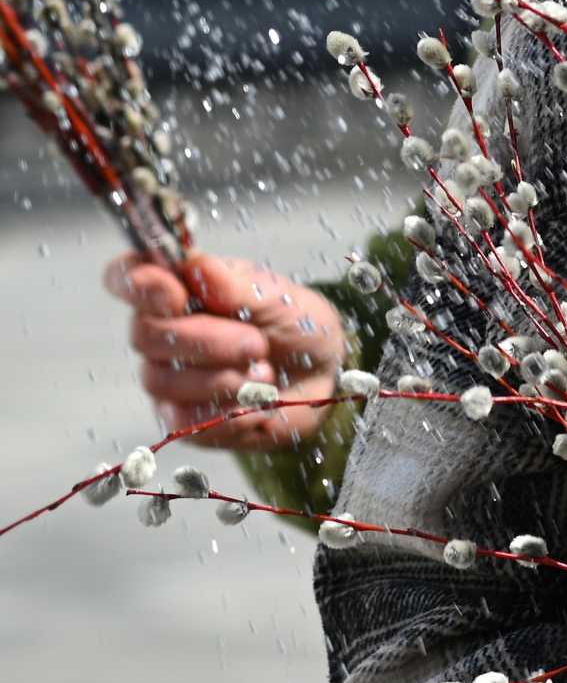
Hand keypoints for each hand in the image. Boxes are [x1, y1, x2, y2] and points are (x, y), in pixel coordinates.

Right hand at [104, 253, 347, 450]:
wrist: (324, 374)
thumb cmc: (296, 325)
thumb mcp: (277, 297)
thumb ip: (233, 284)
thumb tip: (192, 263)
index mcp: (182, 288)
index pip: (127, 276)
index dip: (137, 285)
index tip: (175, 295)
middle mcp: (164, 331)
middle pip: (145, 335)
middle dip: (207, 340)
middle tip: (257, 343)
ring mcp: (167, 377)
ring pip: (163, 381)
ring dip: (225, 378)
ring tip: (265, 372)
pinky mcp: (181, 418)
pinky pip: (185, 419)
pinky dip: (231, 410)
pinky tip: (259, 400)